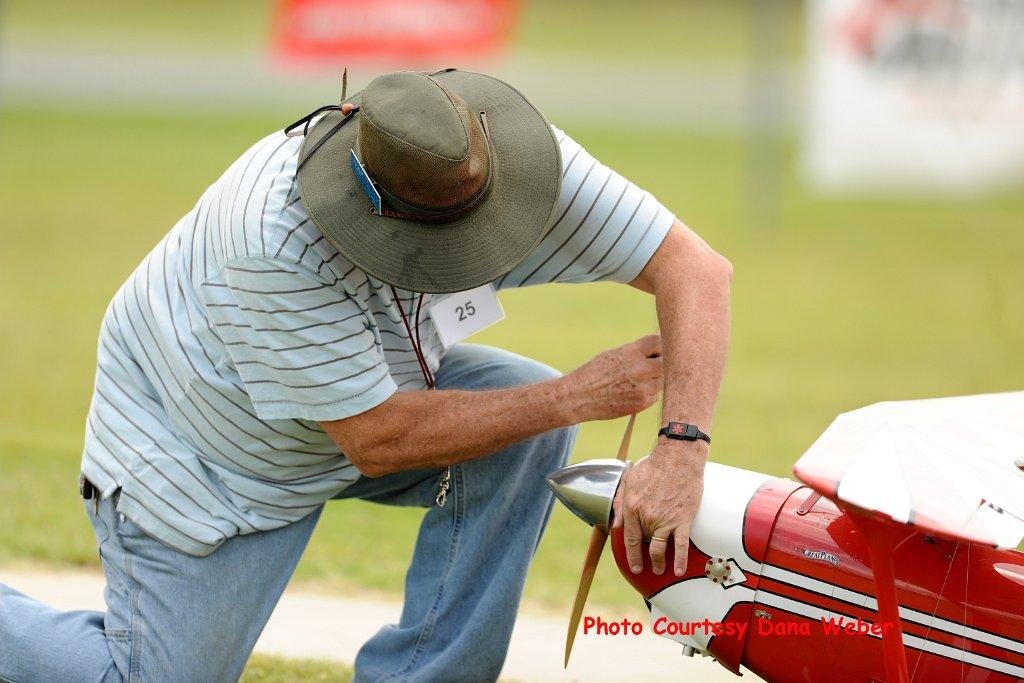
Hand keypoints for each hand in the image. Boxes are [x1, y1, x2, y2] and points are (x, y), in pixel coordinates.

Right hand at [564, 335, 662, 420]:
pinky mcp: (642, 403)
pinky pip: (655, 396)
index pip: (658, 342)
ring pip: (662, 381)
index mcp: (631, 352)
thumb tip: (654, 350)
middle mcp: (640, 369)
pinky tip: (632, 393)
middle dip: (661, 363)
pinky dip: (648, 394)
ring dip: (655, 380)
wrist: (579, 397)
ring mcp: (643, 387)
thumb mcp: (612, 355)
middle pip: (666, 362)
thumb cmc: (593, 374)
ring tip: (637, 381)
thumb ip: (634, 352)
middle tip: (653, 366)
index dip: (660, 345)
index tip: (658, 349)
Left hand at [613, 441, 705, 575]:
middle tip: (647, 567)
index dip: (630, 554)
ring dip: (659, 563)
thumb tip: (616, 523)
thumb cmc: (654, 465)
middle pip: (644, 543)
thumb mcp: (629, 479)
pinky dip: (678, 560)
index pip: (629, 538)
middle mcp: (647, 517)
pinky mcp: (683, 520)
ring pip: (659, 549)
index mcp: (632, 507)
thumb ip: (620, 502)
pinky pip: (680, 545)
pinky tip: (677, 570)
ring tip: (659, 570)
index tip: (633, 565)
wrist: (678, 458)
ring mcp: (665, 520)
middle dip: (645, 557)